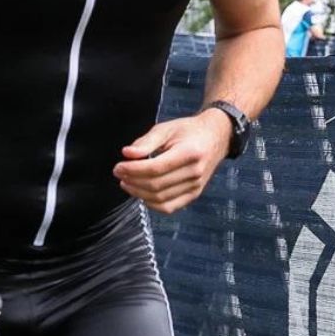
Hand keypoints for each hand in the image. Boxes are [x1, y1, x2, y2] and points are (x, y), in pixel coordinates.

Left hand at [113, 111, 233, 213]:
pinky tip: (141, 194)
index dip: (133, 170)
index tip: (118, 166)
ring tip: (126, 183)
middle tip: (119, 173)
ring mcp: (196, 186)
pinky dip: (152, 204)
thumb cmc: (188, 131)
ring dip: (139, 193)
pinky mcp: (194, 194)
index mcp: (189, 153)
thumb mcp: (167, 128)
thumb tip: (127, 154)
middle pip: (156, 185)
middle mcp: (195, 172)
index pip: (155, 168)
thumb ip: (146, 141)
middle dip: (133, 181)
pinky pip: (170, 207)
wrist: (216, 137)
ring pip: (161, 199)